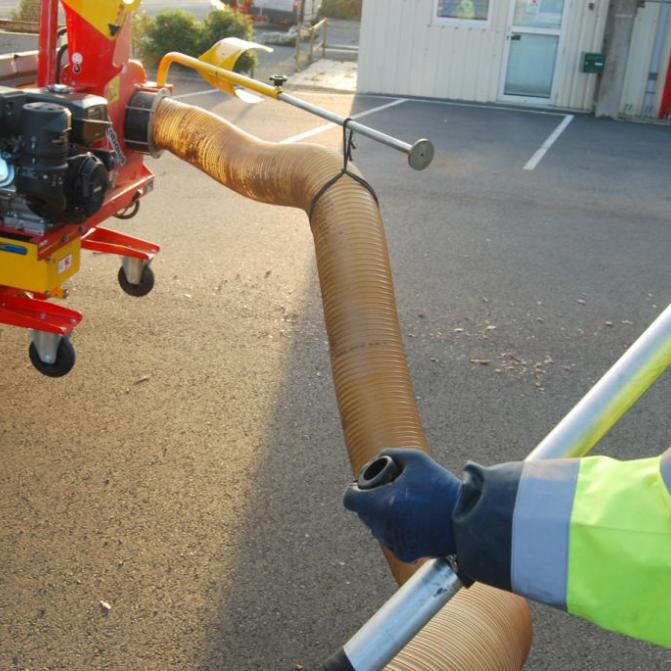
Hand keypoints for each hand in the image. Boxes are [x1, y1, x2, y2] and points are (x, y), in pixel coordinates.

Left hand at [343, 448, 461, 562]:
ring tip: (403, 504)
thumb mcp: (416, 460)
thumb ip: (390, 454)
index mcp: (382, 504)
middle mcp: (384, 527)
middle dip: (371, 501)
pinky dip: (396, 528)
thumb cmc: (441, 487)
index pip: (350, 500)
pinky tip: (412, 518)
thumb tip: (374, 461)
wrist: (468, 519)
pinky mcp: (405, 553)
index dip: (355, 490)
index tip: (364, 486)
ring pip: (375, 527)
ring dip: (382, 515)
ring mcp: (394, 543)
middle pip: (363, 513)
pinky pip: (390, 538)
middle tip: (389, 491)